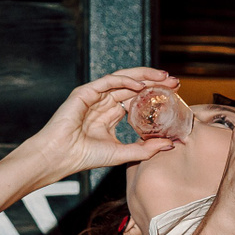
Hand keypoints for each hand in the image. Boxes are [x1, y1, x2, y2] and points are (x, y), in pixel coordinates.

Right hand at [15, 68, 179, 180]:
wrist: (60, 157)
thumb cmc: (85, 157)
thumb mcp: (122, 153)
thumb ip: (145, 149)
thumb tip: (171, 144)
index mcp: (111, 115)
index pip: (137, 99)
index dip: (155, 96)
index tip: (174, 96)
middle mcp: (104, 103)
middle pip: (133, 87)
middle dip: (154, 82)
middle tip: (175, 82)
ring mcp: (94, 96)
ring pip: (123, 79)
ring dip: (144, 77)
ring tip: (163, 78)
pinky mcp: (85, 92)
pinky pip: (108, 81)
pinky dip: (125, 81)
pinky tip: (141, 85)